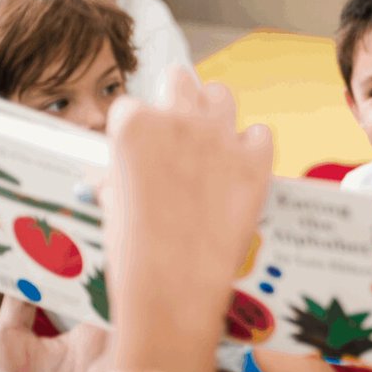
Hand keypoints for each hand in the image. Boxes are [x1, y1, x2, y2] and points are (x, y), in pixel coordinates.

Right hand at [102, 70, 272, 341]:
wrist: (175, 292)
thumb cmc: (133, 255)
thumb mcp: (111, 207)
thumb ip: (117, 178)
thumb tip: (113, 177)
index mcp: (133, 125)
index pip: (132, 106)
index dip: (136, 129)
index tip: (140, 150)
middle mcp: (178, 119)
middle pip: (179, 80)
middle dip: (176, 100)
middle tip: (177, 129)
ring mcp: (220, 138)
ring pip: (222, 96)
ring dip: (215, 113)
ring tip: (211, 141)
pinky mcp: (256, 161)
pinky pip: (260, 134)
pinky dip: (252, 148)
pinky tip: (242, 169)